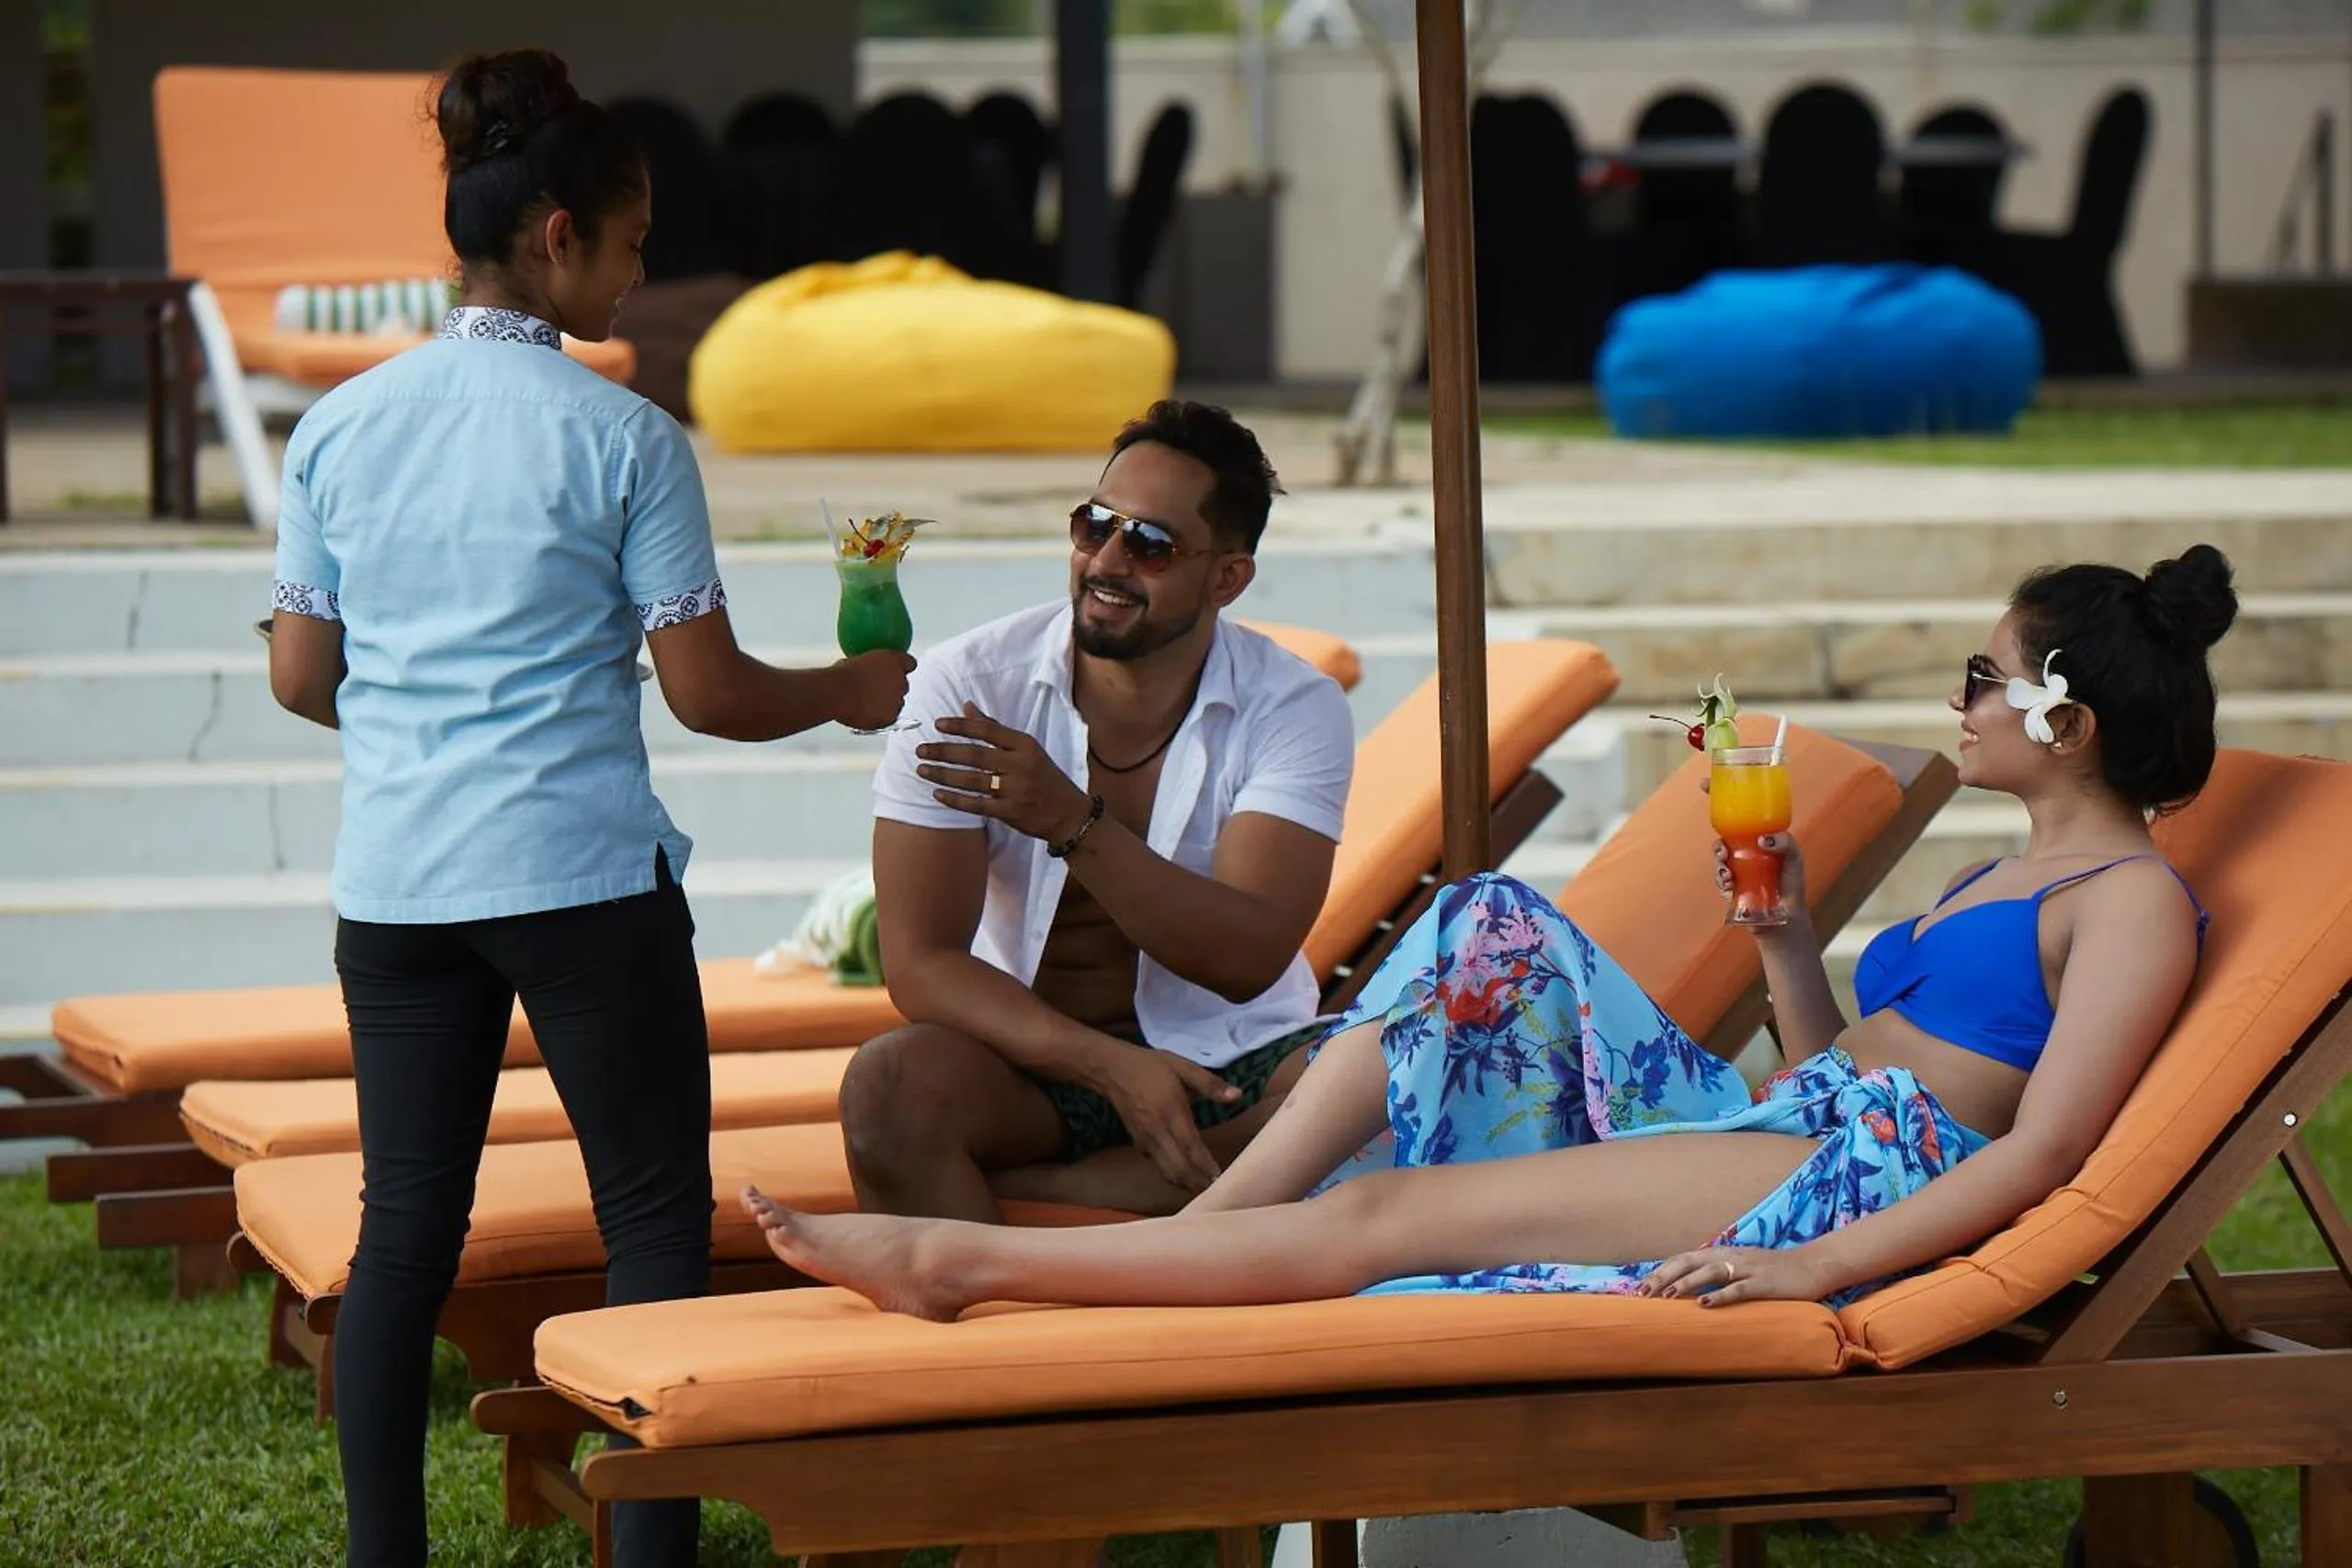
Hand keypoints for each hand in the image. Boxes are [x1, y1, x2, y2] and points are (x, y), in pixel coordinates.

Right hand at [829, 650, 915, 730]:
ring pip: (897, 703)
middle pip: (903, 685)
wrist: (837, 693)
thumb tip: (861, 668)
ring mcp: (897, 700)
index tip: (895, 671)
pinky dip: (881, 717)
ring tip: (868, 705)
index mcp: (893, 661)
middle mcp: (900, 680)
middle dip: (892, 688)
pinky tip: (867, 715)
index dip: (902, 668)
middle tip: (876, 691)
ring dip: (887, 703)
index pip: (910, 663)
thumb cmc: (841, 675)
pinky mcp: (891, 717)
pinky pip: (889, 718)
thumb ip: (866, 665)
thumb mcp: (855, 661)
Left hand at [916, 703, 1094, 842]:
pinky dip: (956, 800)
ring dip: (944, 775)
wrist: (1069, 813)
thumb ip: (996, 729)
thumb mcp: (1027, 749)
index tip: (937, 724)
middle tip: (920, 749)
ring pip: (973, 780)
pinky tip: (937, 794)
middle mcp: (1020, 765)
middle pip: (975, 755)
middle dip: (944, 751)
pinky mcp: (1011, 813)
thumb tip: (966, 706)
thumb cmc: (1044, 776)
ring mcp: (1015, 790)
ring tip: (922, 770)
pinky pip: (977, 805)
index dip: (961, 726)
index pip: (987, 730)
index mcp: (1025, 744)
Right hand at [1089, 1045, 1240, 1193]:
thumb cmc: (1150, 1066)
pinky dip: (1173, 1176)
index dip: (1205, 1166)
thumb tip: (1237, 1096)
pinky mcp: (1138, 1144)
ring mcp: (1145, 1140)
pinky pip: (1158, 1166)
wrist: (1111, 1070)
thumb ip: (1210, 1083)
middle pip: (1178, 1168)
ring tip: (1205, 1190)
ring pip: (1166, 1172)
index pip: (1191, 1146)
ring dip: (1186, 1184)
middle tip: (1218, 1191)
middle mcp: (1157, 1131)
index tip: (1222, 1179)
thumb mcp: (1182, 1066)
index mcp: (1171, 1111)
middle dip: (1197, 1183)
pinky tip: (1186, 1177)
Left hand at [1637, 1244, 1830, 1307]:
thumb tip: (1691, 1289)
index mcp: (1722, 1254)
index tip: (1639, 1287)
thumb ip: (1718, 1274)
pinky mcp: (1764, 1283)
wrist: (1813, 1265)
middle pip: (1689, 1261)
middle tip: (1641, 1293)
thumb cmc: (1774, 1271)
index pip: (1683, 1258)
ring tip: (1665, 1296)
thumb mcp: (1741, 1268)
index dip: (1660, 1271)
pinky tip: (1704, 1304)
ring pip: (1710, 1272)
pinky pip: (1739, 1288)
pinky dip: (1720, 1296)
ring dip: (1685, 1283)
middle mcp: (1730, 1257)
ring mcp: (1748, 1268)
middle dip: (1663, 1276)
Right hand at [1713, 831, 1807, 922]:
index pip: (1739, 835)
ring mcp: (1738, 878)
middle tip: (1723, 853)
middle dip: (1718, 849)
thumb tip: (1762, 839)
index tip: (1731, 834)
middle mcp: (1745, 863)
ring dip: (1718, 867)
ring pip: (1720, 867)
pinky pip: (1721, 885)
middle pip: (1724, 849)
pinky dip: (1721, 883)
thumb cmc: (1793, 886)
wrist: (1788, 916)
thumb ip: (1786, 842)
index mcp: (1758, 850)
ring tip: (1727, 874)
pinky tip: (1729, 884)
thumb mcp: (1794, 857)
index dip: (1731, 832)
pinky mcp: (1732, 894)